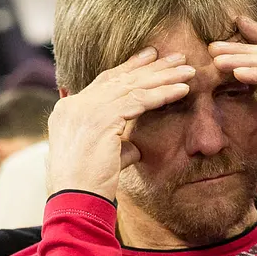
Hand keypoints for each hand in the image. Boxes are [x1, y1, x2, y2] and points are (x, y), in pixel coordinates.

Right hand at [46, 47, 196, 201]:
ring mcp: (86, 109)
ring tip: (188, 70)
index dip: (129, 69)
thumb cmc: (87, 186)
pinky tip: (183, 89)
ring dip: (163, 77)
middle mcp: (74, 105)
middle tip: (175, 56)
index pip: (103, 82)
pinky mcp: (102, 118)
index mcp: (68, 110)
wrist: (75, 199)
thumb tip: (135, 146)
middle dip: (150, 66)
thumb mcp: (100, 157)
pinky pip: (140, 101)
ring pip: (132, 86)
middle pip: (119, 79)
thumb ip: (116, 144)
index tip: (150, 57)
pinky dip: (163, 94)